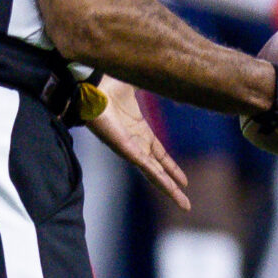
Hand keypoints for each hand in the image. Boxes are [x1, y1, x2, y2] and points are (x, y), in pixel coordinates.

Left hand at [88, 77, 188, 209]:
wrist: (92, 86)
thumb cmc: (106, 85)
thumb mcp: (134, 84)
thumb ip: (148, 82)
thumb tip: (161, 72)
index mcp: (139, 131)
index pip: (160, 154)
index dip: (171, 167)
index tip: (183, 179)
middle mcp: (136, 143)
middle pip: (159, 169)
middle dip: (173, 185)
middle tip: (185, 202)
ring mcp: (131, 149)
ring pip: (155, 174)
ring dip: (170, 189)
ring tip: (184, 204)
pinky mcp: (126, 150)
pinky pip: (147, 168)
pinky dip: (160, 179)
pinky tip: (172, 189)